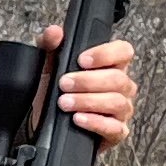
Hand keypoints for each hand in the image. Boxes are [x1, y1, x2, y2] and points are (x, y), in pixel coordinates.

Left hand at [39, 25, 137, 150]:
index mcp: (110, 66)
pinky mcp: (116, 132)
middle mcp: (121, 87)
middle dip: (88, 81)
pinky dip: (95, 122)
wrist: (42, 123)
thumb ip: (50, 46)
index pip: (124, 51)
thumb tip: (55, 32)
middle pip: (118, 79)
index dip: (106, 54)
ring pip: (117, 102)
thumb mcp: (47, 65)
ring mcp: (121, 110)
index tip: (82, 60)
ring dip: (89, 101)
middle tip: (64, 84)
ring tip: (65, 102)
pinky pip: (115, 128)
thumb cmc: (52, 91)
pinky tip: (78, 118)